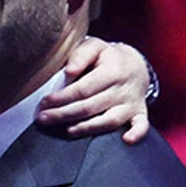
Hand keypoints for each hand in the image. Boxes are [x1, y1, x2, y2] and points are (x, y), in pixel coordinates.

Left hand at [37, 37, 151, 142]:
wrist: (135, 65)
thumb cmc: (107, 57)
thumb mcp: (94, 47)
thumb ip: (81, 55)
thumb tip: (69, 72)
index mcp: (112, 70)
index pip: (83, 89)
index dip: (62, 98)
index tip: (44, 103)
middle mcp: (123, 88)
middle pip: (91, 106)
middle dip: (64, 114)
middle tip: (43, 119)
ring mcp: (132, 103)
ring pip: (110, 120)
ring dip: (88, 128)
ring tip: (68, 130)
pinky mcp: (139, 113)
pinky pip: (142, 125)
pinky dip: (137, 133)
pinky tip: (126, 140)